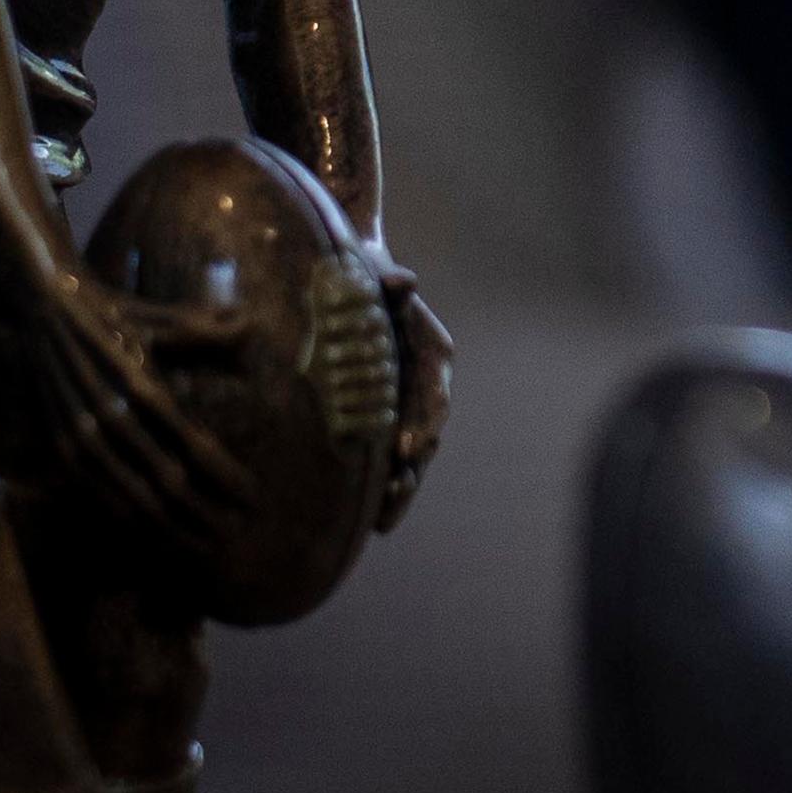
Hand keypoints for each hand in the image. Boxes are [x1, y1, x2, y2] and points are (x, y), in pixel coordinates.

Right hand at [26, 271, 260, 557]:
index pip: (192, 444)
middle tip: (237, 533)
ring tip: (205, 545)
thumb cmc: (118, 313)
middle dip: (204, 512)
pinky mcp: (62, 445)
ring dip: (170, 525)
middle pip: (165, 481)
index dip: (224, 476)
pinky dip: (131, 517)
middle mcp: (108, 415)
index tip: (253, 497)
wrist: (45, 309)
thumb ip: (209, 329)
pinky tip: (157, 535)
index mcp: (139, 383)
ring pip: (131, 497)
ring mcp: (81, 435)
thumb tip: (254, 325)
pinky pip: (99, 494)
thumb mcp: (164, 317)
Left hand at [369, 256, 453, 529]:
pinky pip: (387, 458)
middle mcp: (426, 387)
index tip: (412, 448)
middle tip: (397, 490)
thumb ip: (393, 282)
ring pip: (410, 457)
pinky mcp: (384, 420)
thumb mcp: (380, 274)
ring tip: (383, 518)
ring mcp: (406, 406)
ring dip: (400, 487)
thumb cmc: (370, 278)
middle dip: (413, 468)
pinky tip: (369, 516)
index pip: (435, 397)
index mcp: (434, 357)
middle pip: (427, 436)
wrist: (356, 280)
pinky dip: (381, 486)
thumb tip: (402, 281)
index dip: (426, 424)